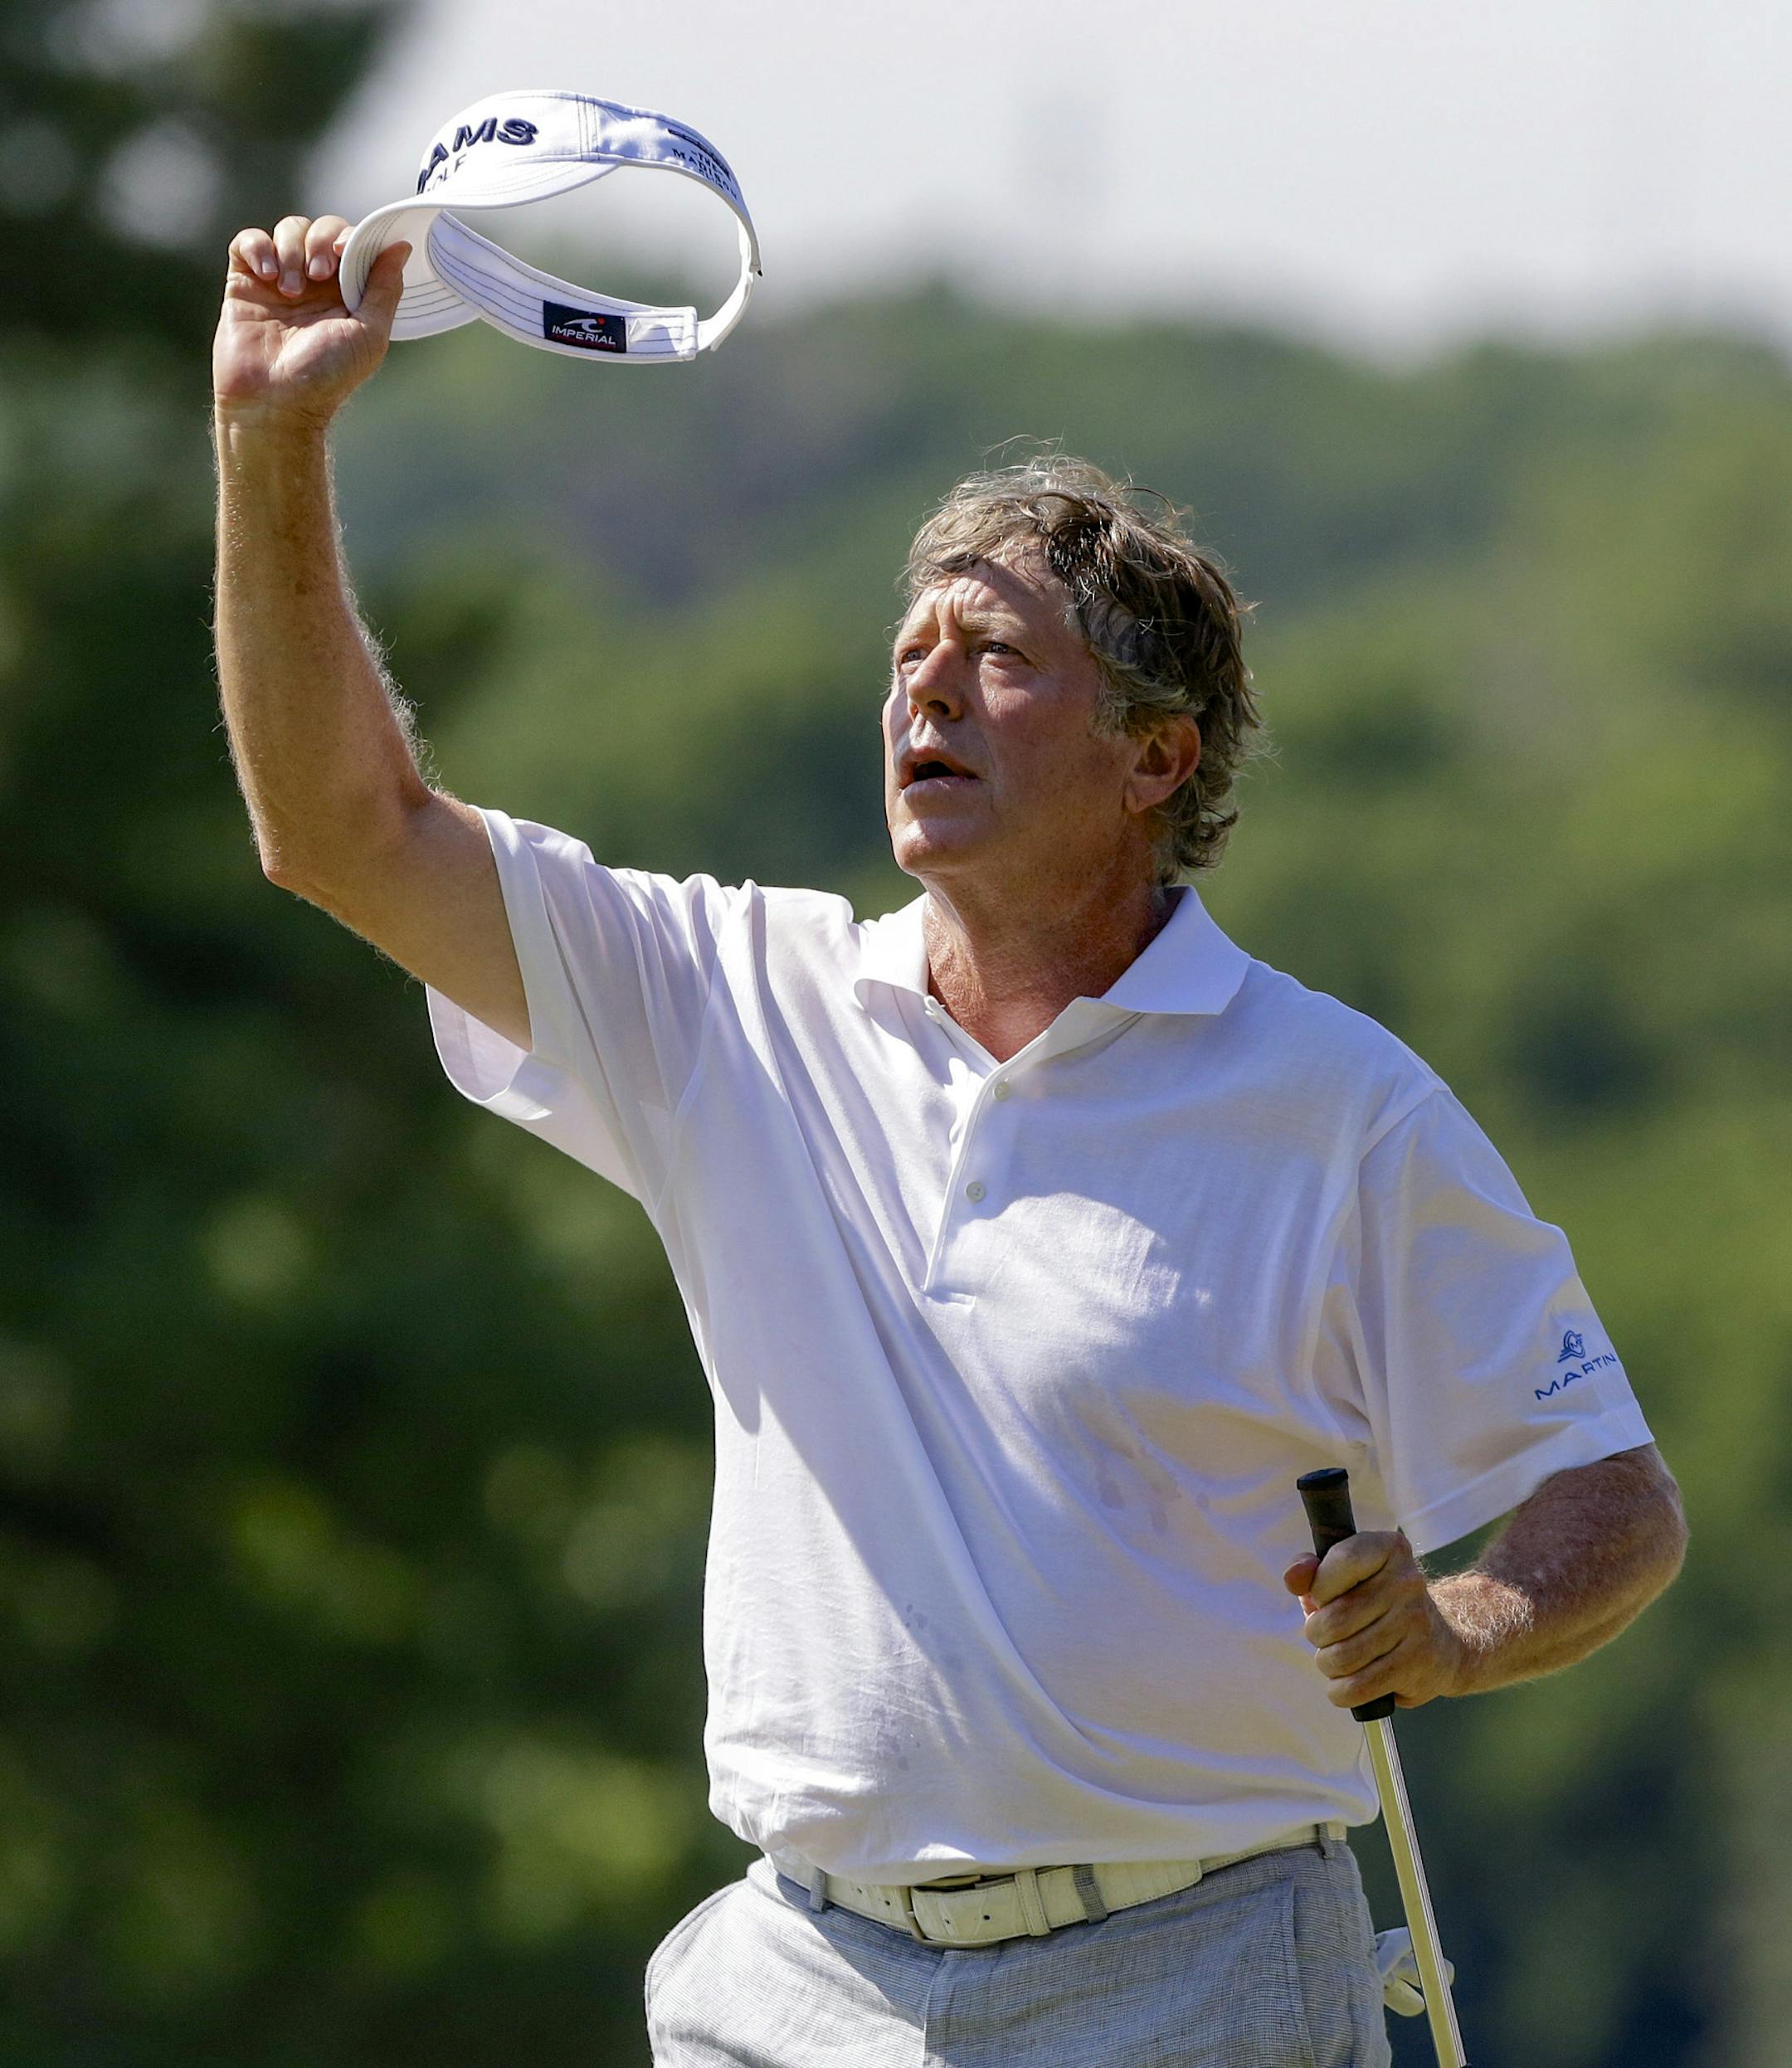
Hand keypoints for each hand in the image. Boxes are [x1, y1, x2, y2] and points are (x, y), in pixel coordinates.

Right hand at [213, 213, 409, 430]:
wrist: (275, 401)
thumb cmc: (327, 377)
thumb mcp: (369, 334)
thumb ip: (385, 289)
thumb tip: (400, 247)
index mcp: (348, 293)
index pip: (352, 242)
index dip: (350, 237)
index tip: (343, 253)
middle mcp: (316, 284)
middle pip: (321, 229)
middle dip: (320, 241)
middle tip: (318, 275)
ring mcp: (280, 280)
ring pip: (288, 230)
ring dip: (292, 251)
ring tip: (291, 291)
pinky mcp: (246, 282)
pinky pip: (248, 241)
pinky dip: (258, 248)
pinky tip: (267, 276)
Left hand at [1283, 1529, 1465, 1709]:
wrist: (1443, 1644)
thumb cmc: (1378, 1606)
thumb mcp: (1347, 1576)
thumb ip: (1311, 1570)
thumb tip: (1294, 1579)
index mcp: (1389, 1549)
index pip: (1342, 1561)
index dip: (1319, 1587)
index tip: (1323, 1598)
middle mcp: (1408, 1583)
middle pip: (1333, 1619)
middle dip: (1316, 1634)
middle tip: (1326, 1636)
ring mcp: (1416, 1624)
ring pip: (1342, 1657)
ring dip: (1328, 1664)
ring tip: (1337, 1658)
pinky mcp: (1418, 1664)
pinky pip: (1358, 1686)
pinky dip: (1341, 1691)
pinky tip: (1345, 1683)